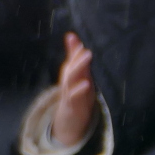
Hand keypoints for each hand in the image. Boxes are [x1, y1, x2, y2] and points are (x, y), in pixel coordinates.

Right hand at [52, 32, 95, 146]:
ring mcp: (68, 93)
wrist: (69, 120)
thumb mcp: (79, 73)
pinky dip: (79, 90)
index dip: (74, 50)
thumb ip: (75, 55)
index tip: (73, 38)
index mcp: (70, 73)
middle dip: (76, 57)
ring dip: (78, 68)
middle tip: (83, 48)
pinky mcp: (71, 105)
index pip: (72, 59)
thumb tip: (70, 34)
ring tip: (87, 57)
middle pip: (70, 68)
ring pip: (70, 80)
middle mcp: (67, 81)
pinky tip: (87, 84)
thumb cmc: (76, 92)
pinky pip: (73, 97)